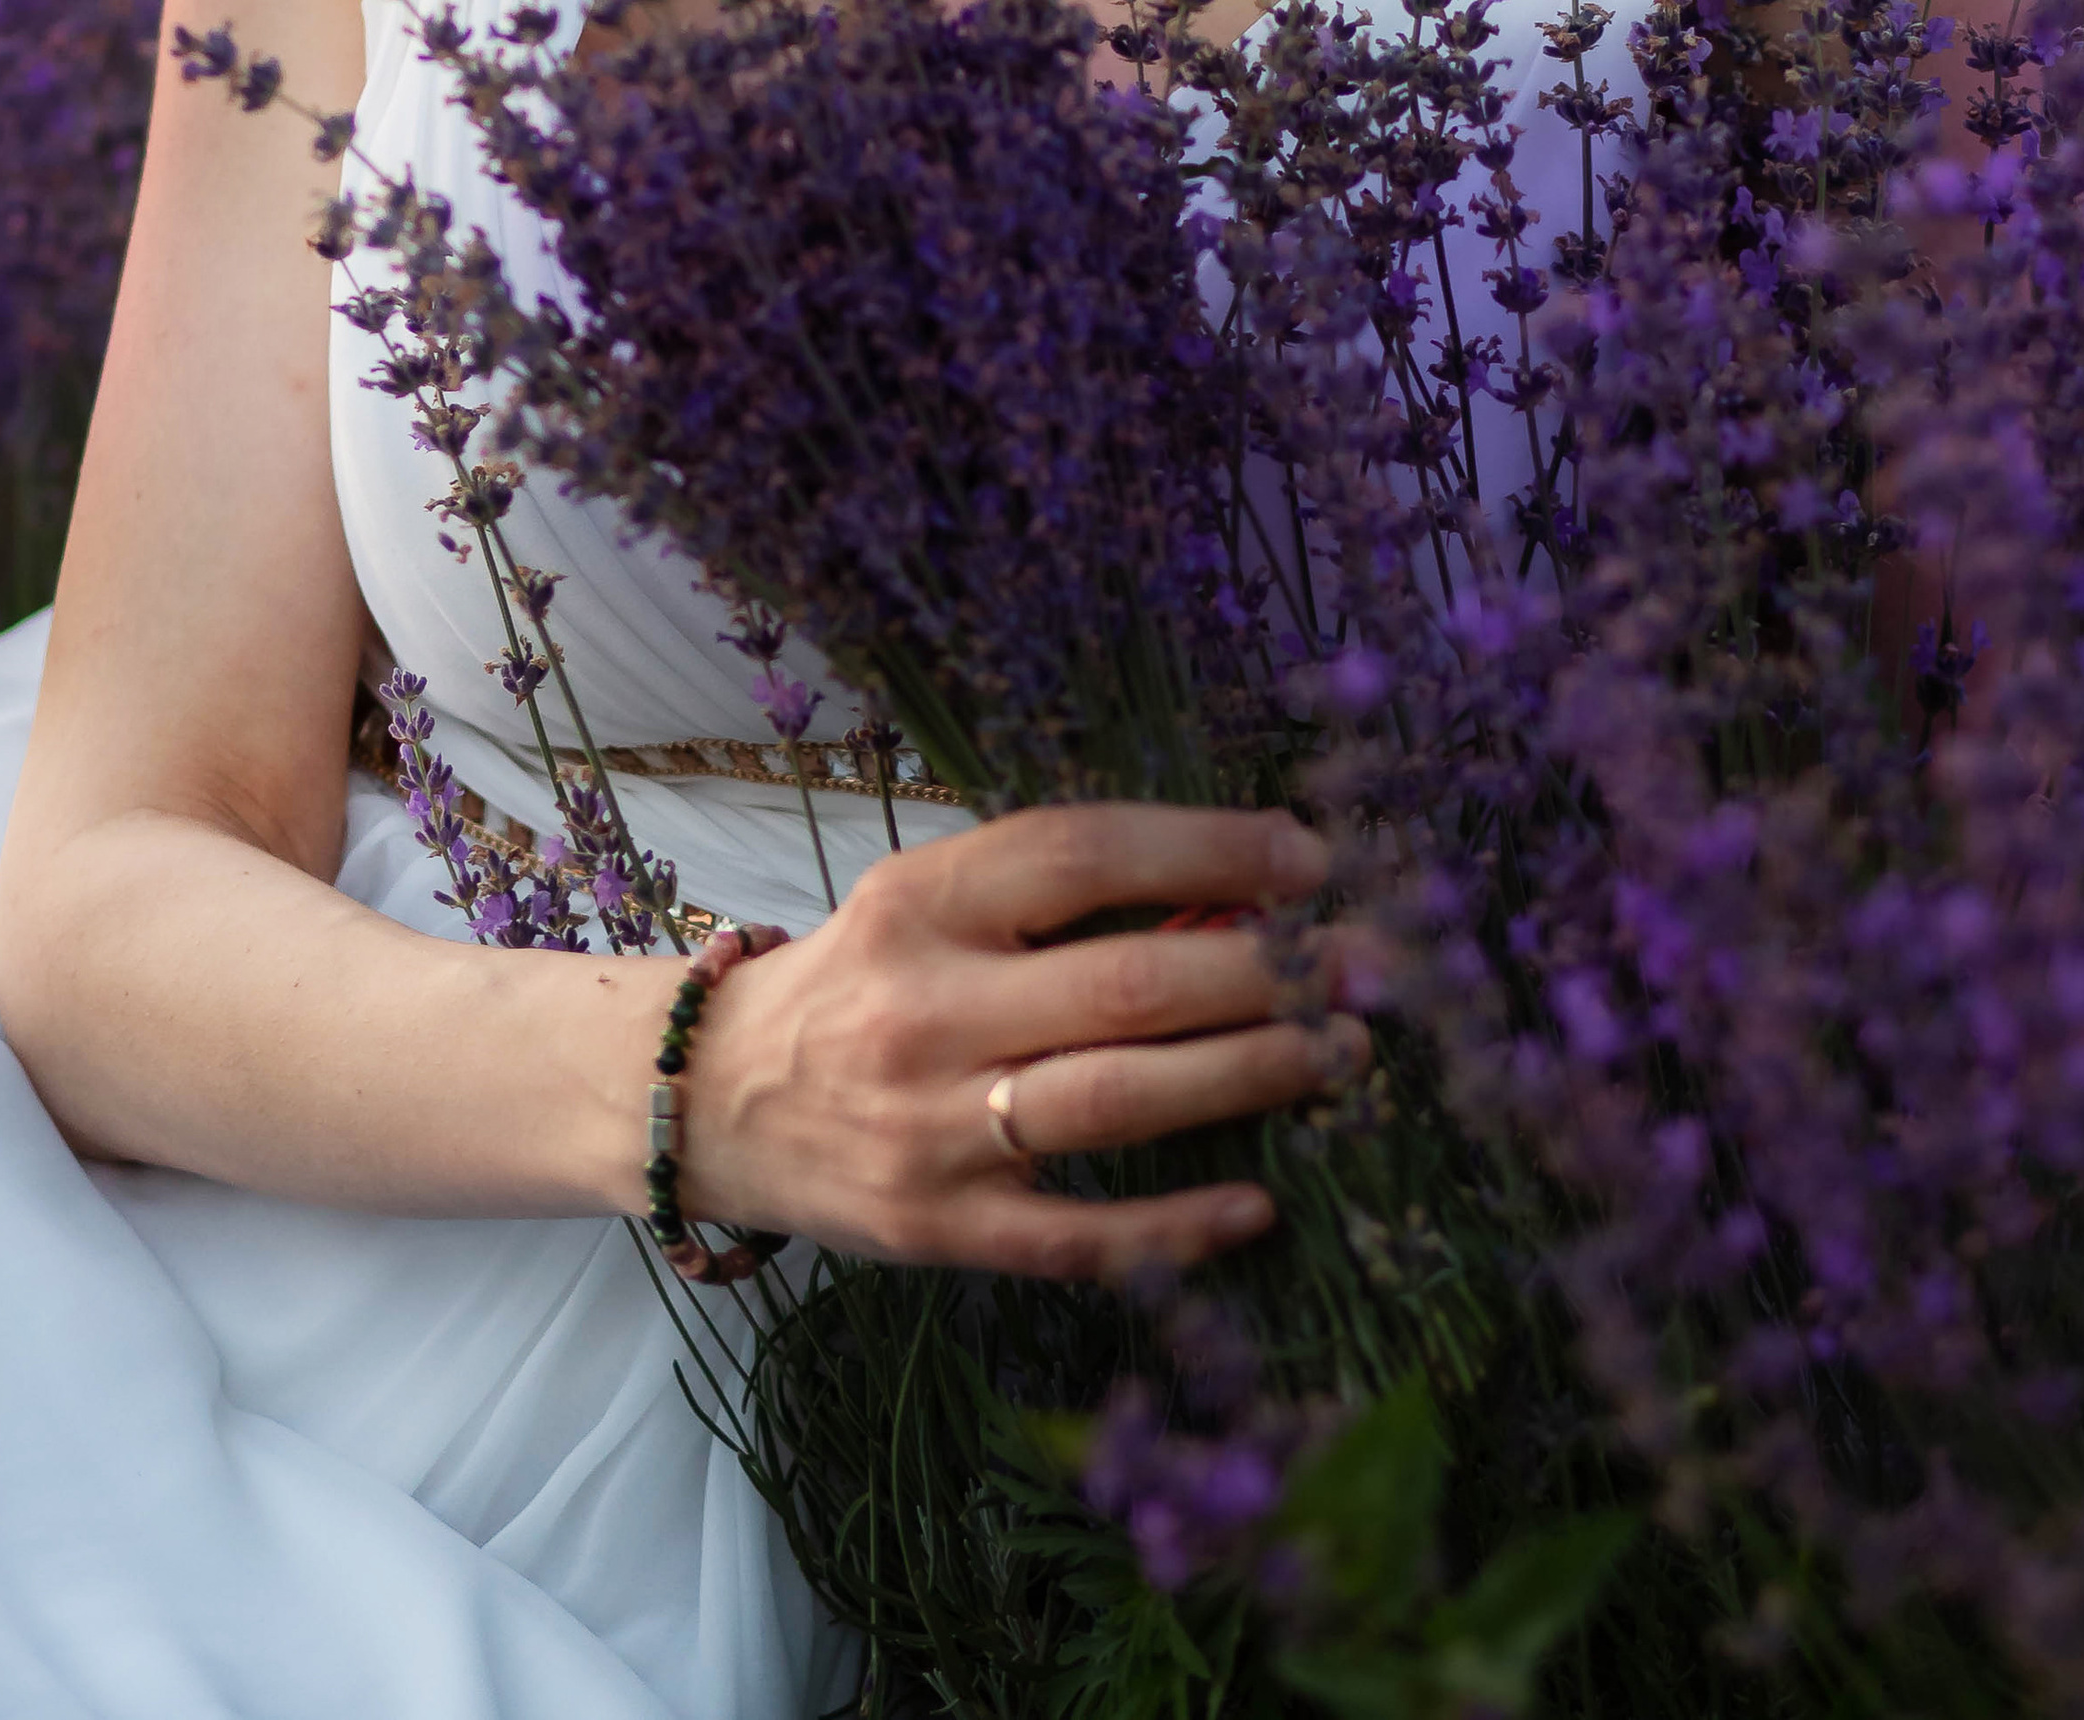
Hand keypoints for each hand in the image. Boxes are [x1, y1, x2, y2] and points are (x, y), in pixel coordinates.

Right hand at [676, 803, 1360, 1280]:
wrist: (712, 1099)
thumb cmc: (861, 980)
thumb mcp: (932, 901)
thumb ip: (1056, 897)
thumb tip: (1234, 896)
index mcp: (924, 899)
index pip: (1086, 854)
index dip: (1210, 849)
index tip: (1311, 860)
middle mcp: (927, 1007)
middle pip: (1128, 983)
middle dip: (1270, 972)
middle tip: (1371, 967)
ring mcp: (933, 1128)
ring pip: (1119, 1101)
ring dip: (1250, 1075)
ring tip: (1341, 1054)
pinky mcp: (940, 1229)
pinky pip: (1079, 1234)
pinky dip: (1176, 1223)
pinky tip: (1256, 1205)